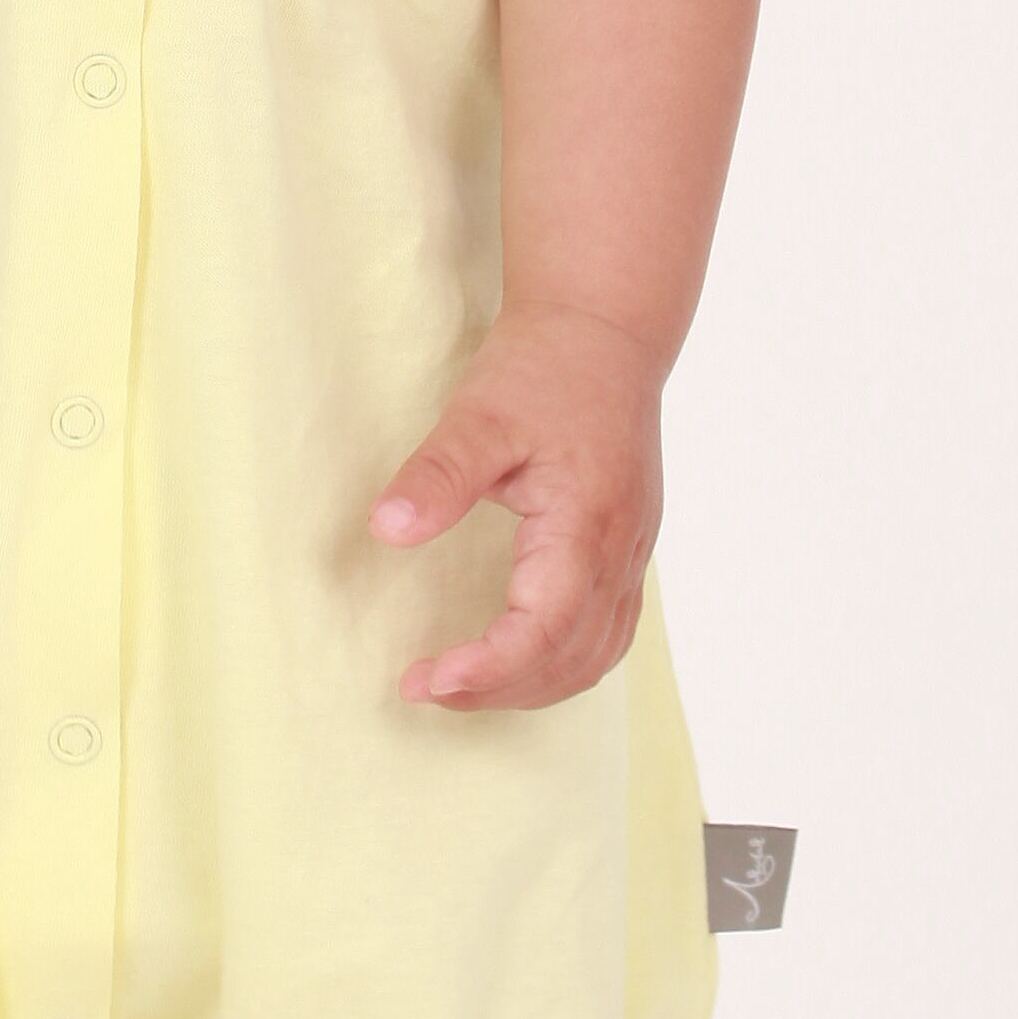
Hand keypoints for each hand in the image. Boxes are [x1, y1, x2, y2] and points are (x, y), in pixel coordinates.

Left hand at [365, 303, 673, 710]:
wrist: (604, 330)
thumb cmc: (545, 368)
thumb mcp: (479, 414)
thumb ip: (437, 475)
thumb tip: (385, 530)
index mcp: (586, 523)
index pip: (545, 628)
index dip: (489, 668)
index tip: (426, 679)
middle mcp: (620, 550)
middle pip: (571, 658)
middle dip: (498, 689)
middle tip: (426, 688)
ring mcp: (632, 553)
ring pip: (596, 657)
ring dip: (531, 686)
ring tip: (463, 683)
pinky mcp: (629, 549)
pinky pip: (608, 633)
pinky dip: (561, 662)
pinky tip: (518, 657)